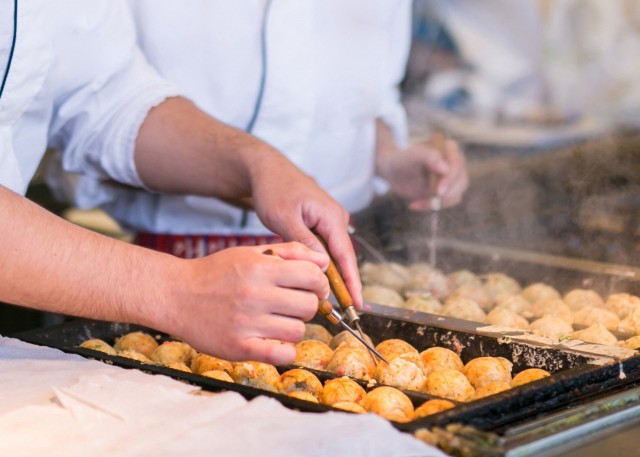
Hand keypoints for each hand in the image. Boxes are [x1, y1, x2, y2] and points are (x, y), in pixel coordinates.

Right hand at [158, 242, 330, 365]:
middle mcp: (255, 294)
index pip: (313, 276)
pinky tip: (275, 341)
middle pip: (310, 305)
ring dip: (294, 327)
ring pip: (298, 330)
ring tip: (278, 321)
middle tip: (293, 304)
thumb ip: (289, 252)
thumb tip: (324, 260)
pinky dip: (285, 350)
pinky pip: (281, 354)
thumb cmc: (216, 272)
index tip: (312, 287)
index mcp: (260, 268)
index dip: (319, 282)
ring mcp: (247, 323)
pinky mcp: (239, 347)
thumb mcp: (251, 253)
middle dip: (308, 304)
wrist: (176, 295)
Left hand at [249, 157, 362, 308]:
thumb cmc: (273, 190)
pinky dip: (323, 264)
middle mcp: (336, 218)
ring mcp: (329, 220)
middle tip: (347, 310)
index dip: (352, 281)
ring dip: (334, 275)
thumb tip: (322, 267)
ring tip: (335, 301)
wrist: (266, 169)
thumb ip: (304, 241)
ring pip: (334, 254)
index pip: (346, 255)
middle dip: (346, 283)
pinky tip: (319, 280)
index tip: (357, 303)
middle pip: (344, 257)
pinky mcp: (320, 222)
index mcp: (331, 216)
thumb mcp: (285, 217)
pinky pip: (326, 247)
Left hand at [375, 121, 467, 209]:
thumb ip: (429, 158)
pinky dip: (431, 206)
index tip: (439, 191)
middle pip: (461, 181)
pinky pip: (446, 203)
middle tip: (429, 202)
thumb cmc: (403, 159)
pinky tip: (415, 204)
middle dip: (447, 194)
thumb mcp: (413, 156)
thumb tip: (446, 169)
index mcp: (449, 149)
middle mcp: (455, 163)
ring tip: (416, 203)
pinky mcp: (447, 191)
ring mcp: (453, 178)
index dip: (450, 179)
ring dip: (438, 202)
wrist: (394, 171)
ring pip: (456, 195)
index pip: (457, 164)